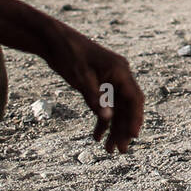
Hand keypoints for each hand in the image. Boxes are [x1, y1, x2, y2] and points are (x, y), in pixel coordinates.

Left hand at [42, 23, 144, 152]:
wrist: (54, 40)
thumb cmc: (69, 54)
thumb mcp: (81, 78)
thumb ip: (95, 98)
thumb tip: (108, 118)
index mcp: (120, 70)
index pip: (134, 98)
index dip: (135, 118)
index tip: (134, 136)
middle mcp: (119, 75)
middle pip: (126, 106)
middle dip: (124, 129)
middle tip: (120, 151)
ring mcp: (109, 79)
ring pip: (116, 108)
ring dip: (113, 128)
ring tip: (109, 150)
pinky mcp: (99, 83)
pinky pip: (105, 104)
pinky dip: (102, 120)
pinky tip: (97, 136)